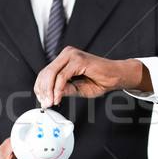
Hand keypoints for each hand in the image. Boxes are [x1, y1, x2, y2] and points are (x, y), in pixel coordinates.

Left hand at [34, 46, 151, 107]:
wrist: (117, 77)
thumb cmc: (99, 81)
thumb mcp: (76, 89)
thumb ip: (63, 90)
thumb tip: (48, 97)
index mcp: (64, 59)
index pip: (45, 72)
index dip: (40, 87)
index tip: (41, 100)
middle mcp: (67, 54)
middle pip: (46, 72)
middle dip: (43, 91)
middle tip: (45, 104)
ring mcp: (72, 55)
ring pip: (52, 73)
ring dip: (49, 91)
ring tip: (50, 103)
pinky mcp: (79, 60)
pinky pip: (62, 76)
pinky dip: (58, 89)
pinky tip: (57, 98)